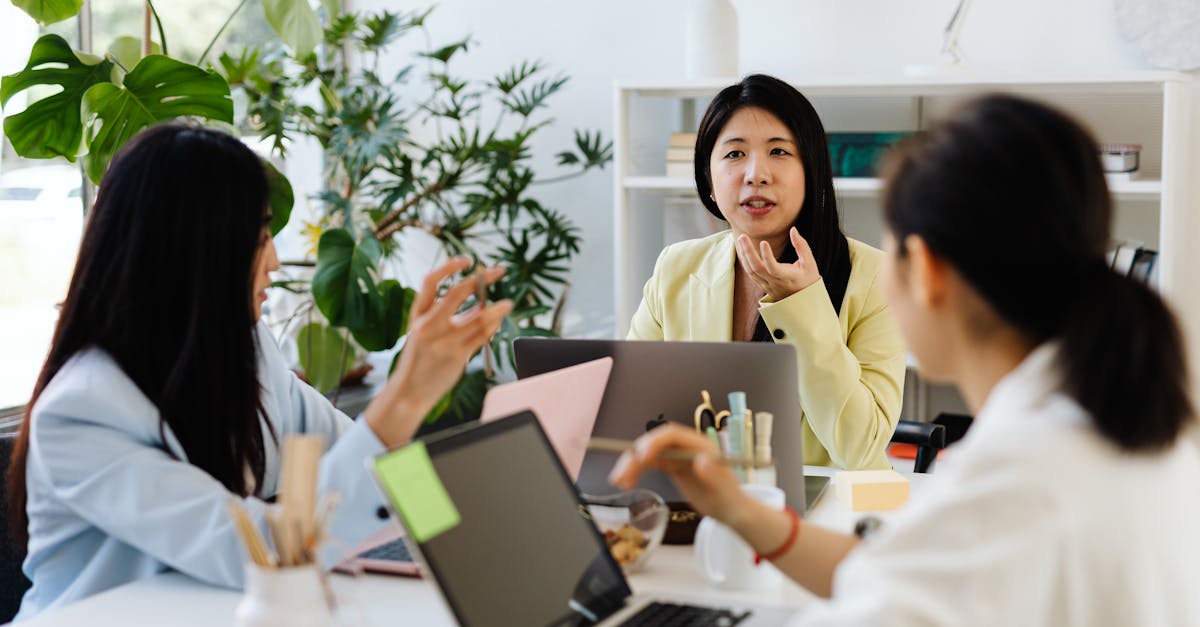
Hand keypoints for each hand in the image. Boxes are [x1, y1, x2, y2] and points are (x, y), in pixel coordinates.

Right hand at [365, 257, 512, 447]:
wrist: (410, 392)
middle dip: (481, 279)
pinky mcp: (456, 356)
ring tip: (508, 303)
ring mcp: (442, 341)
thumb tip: (482, 302)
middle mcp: (428, 325)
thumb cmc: (422, 358)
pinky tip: (499, 322)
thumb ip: (449, 316)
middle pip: (456, 293)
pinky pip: (482, 336)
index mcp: (417, 314)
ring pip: (477, 317)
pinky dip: (494, 326)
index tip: (467, 260)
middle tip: (498, 271)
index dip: (449, 267)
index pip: (430, 282)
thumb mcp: (425, 332)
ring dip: (496, 307)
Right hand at [608, 424, 756, 527]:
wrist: (731, 510)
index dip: (654, 442)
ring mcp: (678, 455)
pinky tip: (626, 482)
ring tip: (618, 482)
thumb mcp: (726, 493)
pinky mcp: (671, 466)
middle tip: (621, 477)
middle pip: (654, 443)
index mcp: (700, 446)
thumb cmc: (731, 501)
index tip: (641, 457)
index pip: (672, 434)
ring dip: (630, 465)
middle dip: (635, 457)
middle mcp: (686, 447)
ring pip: (647, 452)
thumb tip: (701, 461)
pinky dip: (635, 471)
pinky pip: (648, 463)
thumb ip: (715, 476)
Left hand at [735, 227, 820, 301]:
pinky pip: (751, 274)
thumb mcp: (809, 262)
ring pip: (751, 272)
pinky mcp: (763, 285)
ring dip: (744, 255)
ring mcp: (767, 285)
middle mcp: (775, 283)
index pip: (773, 268)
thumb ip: (801, 246)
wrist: (804, 301)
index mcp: (788, 277)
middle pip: (757, 269)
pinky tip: (743, 250)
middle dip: (748, 252)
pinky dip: (745, 261)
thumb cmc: (808, 279)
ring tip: (741, 240)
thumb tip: (793, 230)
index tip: (764, 242)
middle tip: (743, 237)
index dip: (767, 256)